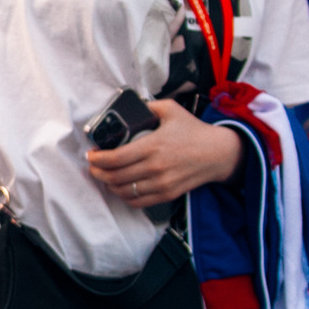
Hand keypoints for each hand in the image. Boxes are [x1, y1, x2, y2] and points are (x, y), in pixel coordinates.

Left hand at [85, 99, 243, 204]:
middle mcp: (155, 167)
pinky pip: (138, 202)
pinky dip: (125, 197)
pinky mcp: (167, 194)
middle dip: (98, 172)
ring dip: (109, 185)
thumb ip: (148, 106)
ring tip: (105, 176)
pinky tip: (121, 188)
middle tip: (93, 166)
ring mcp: (161, 184)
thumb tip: (130, 106)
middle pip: (115, 177)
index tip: (91, 154)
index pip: (115, 158)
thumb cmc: (194, 131)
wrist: (218, 153)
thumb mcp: (171, 110)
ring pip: (124, 192)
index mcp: (153, 146)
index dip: (97, 159)